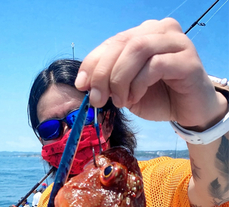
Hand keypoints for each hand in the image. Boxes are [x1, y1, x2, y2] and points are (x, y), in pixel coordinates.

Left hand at [76, 18, 225, 129]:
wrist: (188, 111)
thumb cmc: (158, 98)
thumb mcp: (126, 90)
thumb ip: (109, 81)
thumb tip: (84, 83)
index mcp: (144, 33)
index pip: (112, 42)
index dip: (92, 63)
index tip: (82, 86)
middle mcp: (161, 30)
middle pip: (123, 43)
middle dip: (103, 73)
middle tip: (97, 99)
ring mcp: (176, 43)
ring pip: (137, 49)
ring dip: (120, 79)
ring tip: (120, 101)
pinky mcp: (187, 60)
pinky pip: (155, 65)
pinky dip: (138, 84)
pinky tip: (136, 98)